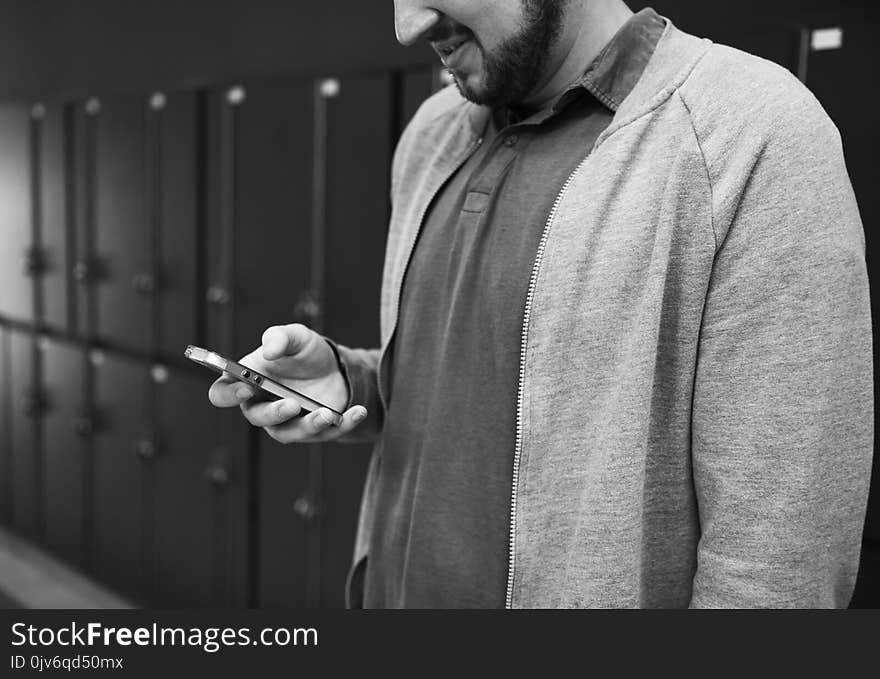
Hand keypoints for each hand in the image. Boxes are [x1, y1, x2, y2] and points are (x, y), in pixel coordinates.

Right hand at [208, 323, 366, 442]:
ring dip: (309, 425)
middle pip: (257, 418)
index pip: (223, 394)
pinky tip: (358, 411)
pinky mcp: (314, 431)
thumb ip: (279, 337)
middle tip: (291, 403)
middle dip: (274, 413)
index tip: (246, 387)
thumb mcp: (296, 337)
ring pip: (290, 434)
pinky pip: (326, 434)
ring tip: (326, 413)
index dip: (229, 394)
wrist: (335, 367)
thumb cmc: (304, 352)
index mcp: (247, 382)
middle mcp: (263, 406)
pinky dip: (343, 424)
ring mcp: (288, 422)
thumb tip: (268, 351)